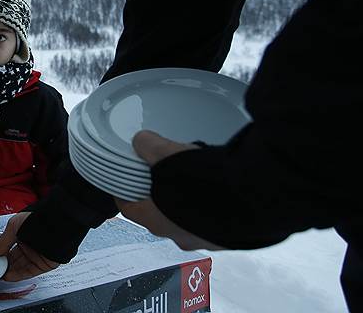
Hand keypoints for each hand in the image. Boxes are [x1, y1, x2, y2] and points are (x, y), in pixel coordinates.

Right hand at [0, 212, 59, 280]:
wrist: (55, 224)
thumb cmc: (37, 219)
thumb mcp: (14, 225)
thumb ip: (3, 240)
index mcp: (22, 234)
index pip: (7, 247)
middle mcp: (29, 245)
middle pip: (13, 258)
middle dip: (3, 263)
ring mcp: (35, 255)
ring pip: (19, 267)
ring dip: (8, 271)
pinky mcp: (42, 265)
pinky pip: (28, 272)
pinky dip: (18, 275)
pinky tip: (8, 275)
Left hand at [115, 131, 221, 250]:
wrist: (254, 197)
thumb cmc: (205, 182)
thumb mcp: (166, 154)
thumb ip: (149, 146)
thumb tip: (142, 141)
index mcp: (156, 221)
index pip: (130, 208)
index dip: (125, 192)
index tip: (125, 182)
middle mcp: (180, 236)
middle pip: (161, 214)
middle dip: (162, 194)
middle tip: (166, 175)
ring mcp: (207, 239)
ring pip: (190, 218)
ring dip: (190, 201)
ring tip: (197, 177)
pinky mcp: (231, 236)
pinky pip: (216, 219)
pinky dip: (215, 206)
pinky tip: (219, 187)